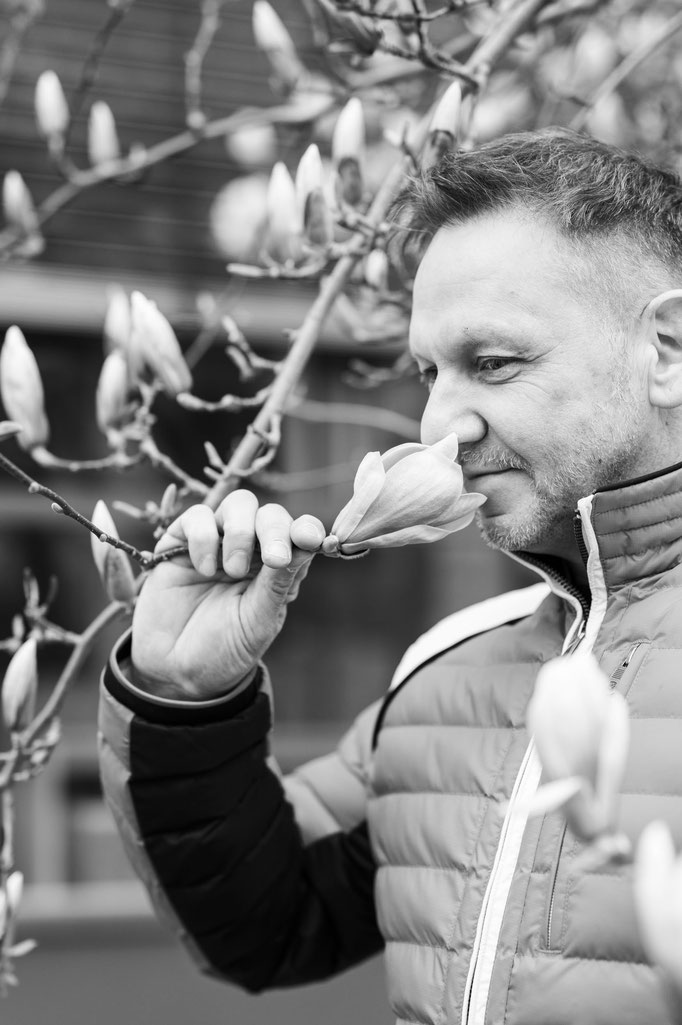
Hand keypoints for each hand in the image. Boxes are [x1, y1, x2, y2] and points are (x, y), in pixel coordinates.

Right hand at [130, 490, 325, 699]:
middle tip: (274, 559)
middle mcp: (251, 549)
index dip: (307, 529)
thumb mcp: (258, 621)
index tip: (310, 540)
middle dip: (276, 530)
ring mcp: (217, 542)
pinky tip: (203, 569)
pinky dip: (204, 537)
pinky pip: (197, 516)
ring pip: (239, 504)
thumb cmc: (224, 649)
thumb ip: (279, 583)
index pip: (299, 534)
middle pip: (271, 513)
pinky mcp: (181, 541)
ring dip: (241, 532)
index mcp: (278, 568)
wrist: (175, 671)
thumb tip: (308, 545)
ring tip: (231, 570)